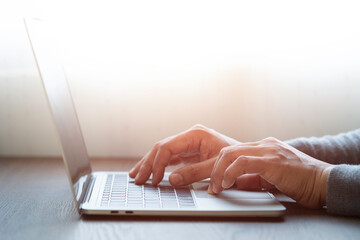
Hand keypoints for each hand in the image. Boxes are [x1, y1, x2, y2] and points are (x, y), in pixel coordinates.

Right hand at [129, 124, 238, 185]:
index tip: (153, 180)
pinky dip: (159, 165)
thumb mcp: (215, 167)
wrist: (247, 159)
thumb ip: (194, 172)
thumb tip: (171, 179)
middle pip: (162, 147)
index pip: (168, 147)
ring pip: (163, 152)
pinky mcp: (189, 151)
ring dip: (149, 163)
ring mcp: (188, 143)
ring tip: (136, 175)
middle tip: (137, 179)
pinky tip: (150, 172)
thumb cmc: (236, 160)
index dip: (157, 164)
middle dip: (148, 163)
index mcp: (196, 134)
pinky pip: (170, 157)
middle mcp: (190, 136)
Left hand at [209, 137, 333, 207]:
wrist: (323, 181)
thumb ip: (253, 177)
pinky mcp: (271, 161)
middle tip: (212, 186)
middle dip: (215, 169)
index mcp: (264, 147)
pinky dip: (230, 173)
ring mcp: (268, 150)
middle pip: (228, 150)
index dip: (221, 166)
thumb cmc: (300, 181)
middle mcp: (264, 145)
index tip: (215, 181)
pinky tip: (227, 183)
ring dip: (219, 172)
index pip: (234, 151)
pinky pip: (242, 162)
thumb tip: (234, 182)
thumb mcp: (271, 177)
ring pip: (231, 154)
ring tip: (217, 187)